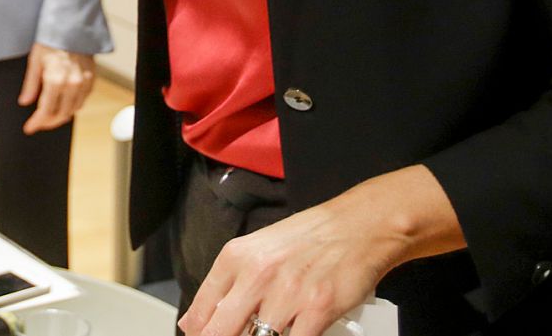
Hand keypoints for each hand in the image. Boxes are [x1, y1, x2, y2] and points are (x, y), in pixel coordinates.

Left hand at [18, 43, 95, 133]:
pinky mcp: (92, 79)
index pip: (46, 111)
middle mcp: (71, 84)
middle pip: (61, 114)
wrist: (72, 26)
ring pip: (73, 110)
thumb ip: (31, 84)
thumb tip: (24, 102)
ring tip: (49, 114)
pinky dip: (73, 105)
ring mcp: (84, 82)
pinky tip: (64, 102)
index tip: (29, 128)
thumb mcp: (35, 60)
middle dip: (48, 122)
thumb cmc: (50, 41)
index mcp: (55, 80)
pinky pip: (83, 100)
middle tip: (38, 123)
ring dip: (61, 115)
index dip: (37, 122)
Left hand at [180, 166, 463, 335]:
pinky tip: (289, 334)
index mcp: (236, 258)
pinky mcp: (317, 309)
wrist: (358, 227)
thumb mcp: (256, 251)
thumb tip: (194, 321)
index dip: (199, 333)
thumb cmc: (309, 239)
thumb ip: (224, 286)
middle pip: (221, 331)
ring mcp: (287, 293)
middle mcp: (258, 274)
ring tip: (266, 332)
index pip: (201, 312)